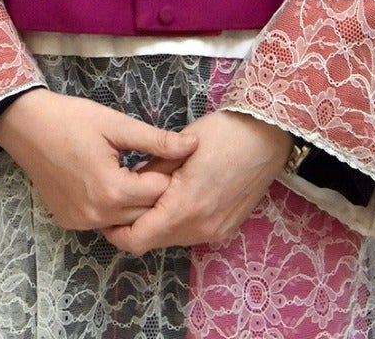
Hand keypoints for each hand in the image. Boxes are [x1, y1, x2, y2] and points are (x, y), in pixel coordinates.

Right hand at [0, 88, 197, 232]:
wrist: (26, 126)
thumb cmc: (73, 119)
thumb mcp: (117, 124)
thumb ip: (156, 140)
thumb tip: (193, 146)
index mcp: (112, 191)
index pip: (158, 194)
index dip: (169, 174)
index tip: (172, 156)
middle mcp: (97, 215)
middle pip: (144, 213)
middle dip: (155, 191)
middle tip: (157, 164)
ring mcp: (81, 222)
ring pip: (125, 220)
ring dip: (135, 201)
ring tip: (137, 172)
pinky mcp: (70, 222)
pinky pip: (104, 221)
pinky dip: (114, 207)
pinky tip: (115, 182)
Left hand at [103, 110, 291, 253]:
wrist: (267, 135)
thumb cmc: (222, 133)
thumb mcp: (178, 147)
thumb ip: (149, 171)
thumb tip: (127, 185)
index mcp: (184, 208)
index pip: (136, 239)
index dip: (115, 230)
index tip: (107, 211)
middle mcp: (200, 229)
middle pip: (153, 241)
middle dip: (135, 225)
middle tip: (125, 199)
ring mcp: (215, 233)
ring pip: (171, 239)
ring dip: (157, 223)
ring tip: (151, 193)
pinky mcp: (225, 229)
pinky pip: (190, 233)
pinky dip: (177, 221)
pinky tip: (177, 196)